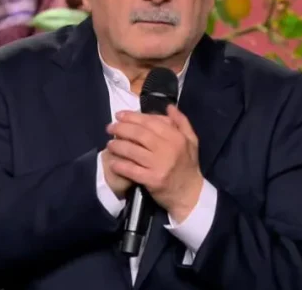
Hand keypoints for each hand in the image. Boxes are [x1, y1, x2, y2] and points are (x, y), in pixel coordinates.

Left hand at [105, 105, 203, 221]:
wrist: (190, 194)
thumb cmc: (188, 165)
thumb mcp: (191, 141)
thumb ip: (181, 122)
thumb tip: (169, 106)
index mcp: (176, 137)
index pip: (150, 122)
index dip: (133, 117)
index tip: (119, 115)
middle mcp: (168, 149)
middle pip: (139, 134)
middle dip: (121, 128)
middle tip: (110, 128)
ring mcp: (159, 165)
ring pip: (133, 150)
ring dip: (118, 145)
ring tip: (109, 143)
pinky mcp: (152, 180)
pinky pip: (131, 170)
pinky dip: (120, 165)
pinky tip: (113, 162)